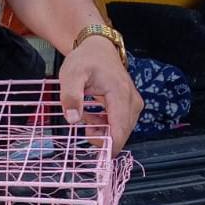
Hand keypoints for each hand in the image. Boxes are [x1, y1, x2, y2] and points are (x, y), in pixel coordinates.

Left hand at [59, 37, 141, 154]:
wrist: (98, 48)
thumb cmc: (85, 60)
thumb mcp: (71, 75)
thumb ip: (71, 96)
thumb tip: (73, 120)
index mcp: (120, 94)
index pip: (120, 130)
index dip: (109, 147)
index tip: (96, 156)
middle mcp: (132, 101)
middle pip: (121, 133)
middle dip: (101, 137)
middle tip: (83, 126)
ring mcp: (134, 104)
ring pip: (121, 131)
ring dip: (102, 131)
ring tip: (85, 116)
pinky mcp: (130, 106)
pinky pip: (120, 125)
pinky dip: (105, 125)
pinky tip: (91, 116)